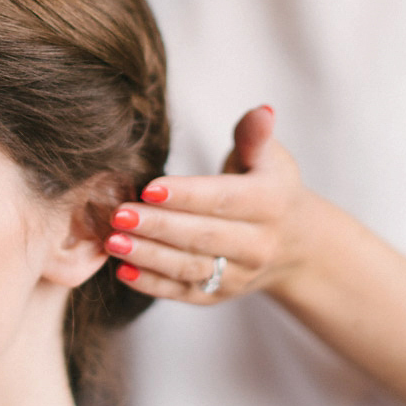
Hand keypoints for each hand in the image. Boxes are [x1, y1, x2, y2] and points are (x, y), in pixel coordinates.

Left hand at [105, 105, 308, 303]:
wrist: (294, 243)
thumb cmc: (270, 187)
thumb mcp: (269, 157)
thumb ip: (255, 136)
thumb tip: (262, 111)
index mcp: (270, 204)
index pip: (223, 200)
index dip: (186, 195)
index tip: (148, 188)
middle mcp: (258, 245)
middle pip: (202, 237)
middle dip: (157, 227)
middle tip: (118, 215)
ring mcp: (239, 275)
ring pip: (189, 268)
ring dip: (148, 256)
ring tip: (112, 242)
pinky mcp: (219, 294)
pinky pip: (183, 292)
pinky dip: (152, 285)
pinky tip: (122, 270)